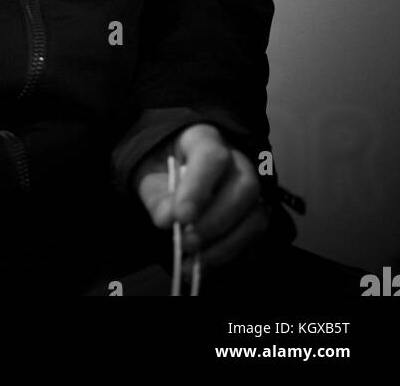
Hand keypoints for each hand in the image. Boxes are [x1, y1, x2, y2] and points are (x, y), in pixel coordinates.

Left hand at [133, 123, 269, 277]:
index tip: (181, 216)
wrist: (175, 168)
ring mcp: (251, 186)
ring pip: (255, 215)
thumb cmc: (163, 169)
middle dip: (215, 221)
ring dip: (225, 245)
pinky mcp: (254, 213)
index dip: (199, 188)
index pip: (211, 156)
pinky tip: (202, 266)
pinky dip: (228, 255)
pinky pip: (253, 237)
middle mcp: (236, 159)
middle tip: (186, 241)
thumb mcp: (149, 176)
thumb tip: (169, 220)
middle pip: (244, 187)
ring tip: (192, 261)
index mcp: (204, 138)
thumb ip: (157, 197)